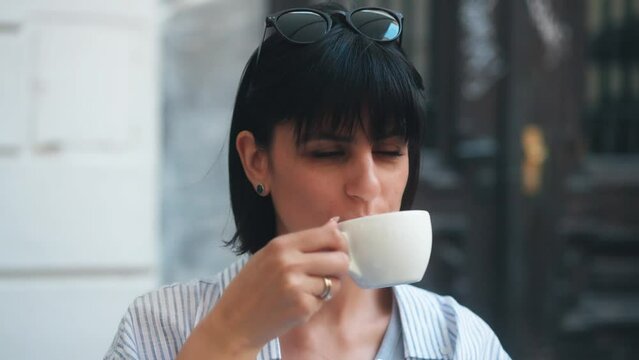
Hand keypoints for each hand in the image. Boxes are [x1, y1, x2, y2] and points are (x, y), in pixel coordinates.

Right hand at [177, 218, 349, 358]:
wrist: (234, 323)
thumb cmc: (251, 287)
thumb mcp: (269, 255)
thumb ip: (303, 241)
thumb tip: (335, 223)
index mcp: (281, 245)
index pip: (329, 235)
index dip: (340, 243)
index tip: (336, 251)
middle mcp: (290, 262)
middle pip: (340, 258)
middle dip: (339, 267)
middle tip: (327, 274)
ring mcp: (296, 286)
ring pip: (336, 282)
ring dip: (328, 287)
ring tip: (307, 291)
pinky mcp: (302, 307)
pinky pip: (325, 301)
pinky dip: (316, 304)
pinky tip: (297, 305)